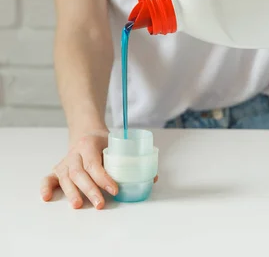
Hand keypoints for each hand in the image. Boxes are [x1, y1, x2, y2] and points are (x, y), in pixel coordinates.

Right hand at [40, 130, 158, 209]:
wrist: (87, 132)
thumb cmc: (105, 142)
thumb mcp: (118, 144)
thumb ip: (133, 160)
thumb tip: (153, 178)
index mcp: (89, 144)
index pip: (95, 163)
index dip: (104, 177)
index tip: (115, 189)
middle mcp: (74, 153)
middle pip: (79, 173)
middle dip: (90, 190)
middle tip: (100, 204)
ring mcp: (65, 162)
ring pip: (65, 178)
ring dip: (72, 192)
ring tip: (78, 205)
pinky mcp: (58, 169)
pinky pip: (49, 178)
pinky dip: (46, 187)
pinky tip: (47, 197)